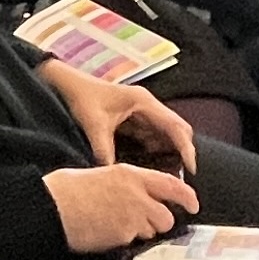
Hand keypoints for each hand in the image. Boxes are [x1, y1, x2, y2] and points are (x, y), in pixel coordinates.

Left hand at [40, 65, 196, 175]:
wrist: (68, 84)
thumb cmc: (82, 98)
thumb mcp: (93, 124)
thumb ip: (103, 149)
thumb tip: (113, 173)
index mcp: (143, 102)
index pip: (174, 126)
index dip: (186, 147)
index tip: (190, 168)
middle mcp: (147, 105)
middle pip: (176, 128)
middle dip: (181, 150)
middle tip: (181, 175)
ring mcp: (142, 111)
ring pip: (165, 133)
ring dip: (168, 151)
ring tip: (167, 174)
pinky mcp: (135, 118)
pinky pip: (152, 135)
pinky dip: (155, 149)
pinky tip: (151, 165)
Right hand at [44, 163, 198, 253]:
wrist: (52, 207)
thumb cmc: (67, 189)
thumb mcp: (100, 175)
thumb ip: (123, 185)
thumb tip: (134, 197)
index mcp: (130, 174)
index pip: (170, 184)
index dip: (187, 196)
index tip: (194, 205)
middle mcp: (137, 194)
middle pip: (166, 215)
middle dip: (157, 223)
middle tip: (140, 223)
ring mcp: (132, 216)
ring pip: (152, 231)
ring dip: (141, 232)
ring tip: (116, 227)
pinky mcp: (123, 235)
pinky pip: (133, 243)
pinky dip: (124, 242)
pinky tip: (106, 235)